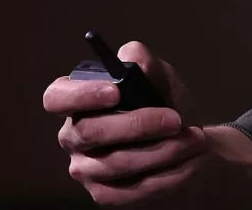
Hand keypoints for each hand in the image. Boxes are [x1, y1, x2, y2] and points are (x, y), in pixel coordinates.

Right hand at [43, 41, 208, 205]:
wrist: (182, 136)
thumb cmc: (160, 100)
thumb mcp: (157, 74)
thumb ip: (145, 61)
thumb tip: (134, 58)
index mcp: (74, 100)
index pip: (56, 97)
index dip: (81, 95)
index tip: (116, 91)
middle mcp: (72, 136)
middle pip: (90, 132)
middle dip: (137, 125)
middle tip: (174, 119)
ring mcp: (85, 168)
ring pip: (117, 164)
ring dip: (162, 152)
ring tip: (194, 139)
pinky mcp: (104, 194)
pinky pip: (132, 190)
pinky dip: (167, 176)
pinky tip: (190, 161)